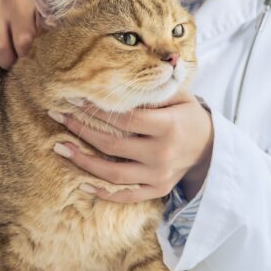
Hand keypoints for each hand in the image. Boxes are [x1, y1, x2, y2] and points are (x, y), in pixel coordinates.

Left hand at [49, 87, 213, 203]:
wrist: (211, 148)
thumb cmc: (189, 116)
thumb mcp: (180, 96)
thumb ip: (155, 87)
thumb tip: (123, 75)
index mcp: (168, 126)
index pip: (124, 119)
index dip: (97, 110)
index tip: (75, 100)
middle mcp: (162, 154)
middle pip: (112, 145)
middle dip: (81, 131)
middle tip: (59, 117)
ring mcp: (159, 176)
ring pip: (113, 174)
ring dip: (83, 162)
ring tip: (61, 148)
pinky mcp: (157, 190)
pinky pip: (126, 195)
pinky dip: (103, 192)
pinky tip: (83, 182)